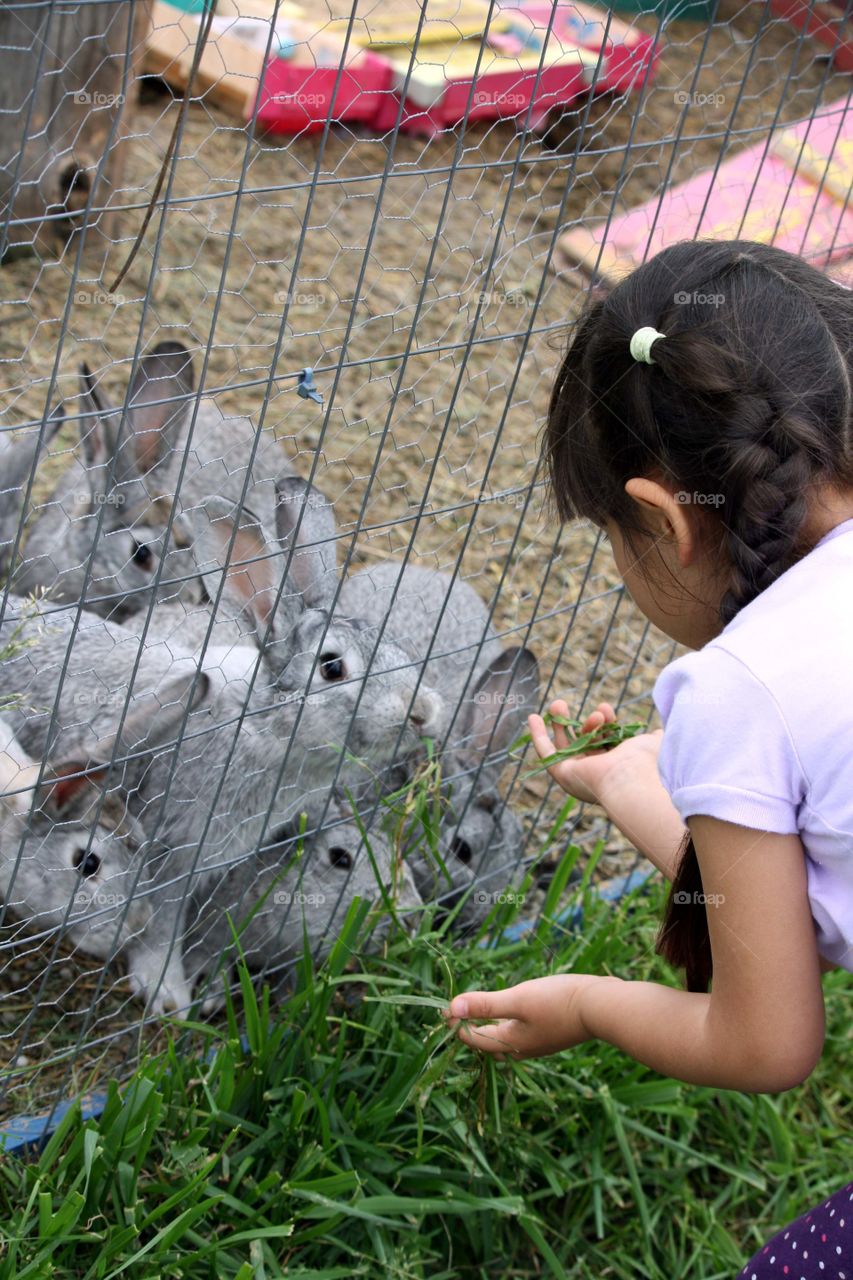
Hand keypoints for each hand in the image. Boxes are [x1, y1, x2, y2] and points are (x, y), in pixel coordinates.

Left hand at [443, 975, 598, 1059]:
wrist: (601, 1007)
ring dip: (489, 1024)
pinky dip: (507, 1021)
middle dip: (471, 1028)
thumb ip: (484, 1004)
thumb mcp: (517, 999)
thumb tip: (451, 1008)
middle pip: (488, 1042)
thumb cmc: (558, 1002)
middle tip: (456, 1011)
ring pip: (504, 1037)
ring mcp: (538, 1042)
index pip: (474, 1039)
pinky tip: (510, 1009)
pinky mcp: (550, 1031)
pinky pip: (519, 1031)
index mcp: (511, 1044)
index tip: (443, 1009)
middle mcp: (522, 1049)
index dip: (456, 1024)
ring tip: (478, 1009)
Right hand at [527, 699, 661, 806]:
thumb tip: (659, 732)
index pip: (605, 741)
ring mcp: (578, 774)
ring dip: (560, 722)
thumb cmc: (646, 762)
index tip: (605, 708)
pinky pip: (546, 753)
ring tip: (558, 703)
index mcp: (616, 767)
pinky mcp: (562, 773)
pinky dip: (538, 735)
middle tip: (579, 704)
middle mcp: (596, 772)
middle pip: (583, 743)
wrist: (633, 778)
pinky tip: (532, 717)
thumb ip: (652, 737)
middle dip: (581, 722)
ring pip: (564, 744)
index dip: (604, 723)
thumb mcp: (651, 743)